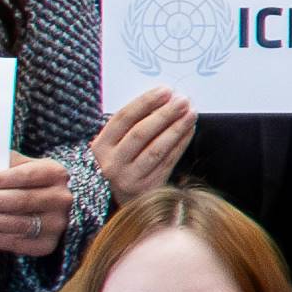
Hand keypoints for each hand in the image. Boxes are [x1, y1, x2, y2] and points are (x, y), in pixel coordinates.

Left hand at [0, 153, 85, 259]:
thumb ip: (5, 165)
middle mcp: (61, 200)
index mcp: (55, 173)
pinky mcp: (45, 245)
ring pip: (15, 224)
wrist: (54, 207)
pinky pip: (12, 244)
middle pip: (20, 201)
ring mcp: (56, 225)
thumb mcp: (26, 166)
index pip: (25, 175)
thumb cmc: (32, 182)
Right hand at [91, 82, 199, 206]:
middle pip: (141, 133)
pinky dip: (180, 144)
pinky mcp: (148, 189)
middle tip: (182, 100)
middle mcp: (112, 163)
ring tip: (191, 113)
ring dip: (176, 129)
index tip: (165, 91)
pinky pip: (168, 162)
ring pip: (157, 149)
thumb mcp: (113, 144)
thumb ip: (130, 124)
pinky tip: (189, 130)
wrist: (115, 200)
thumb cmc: (118, 162)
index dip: (145, 102)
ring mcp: (130, 178)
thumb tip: (162, 100)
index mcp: (100, 146)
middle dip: (164, 114)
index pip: (123, 118)